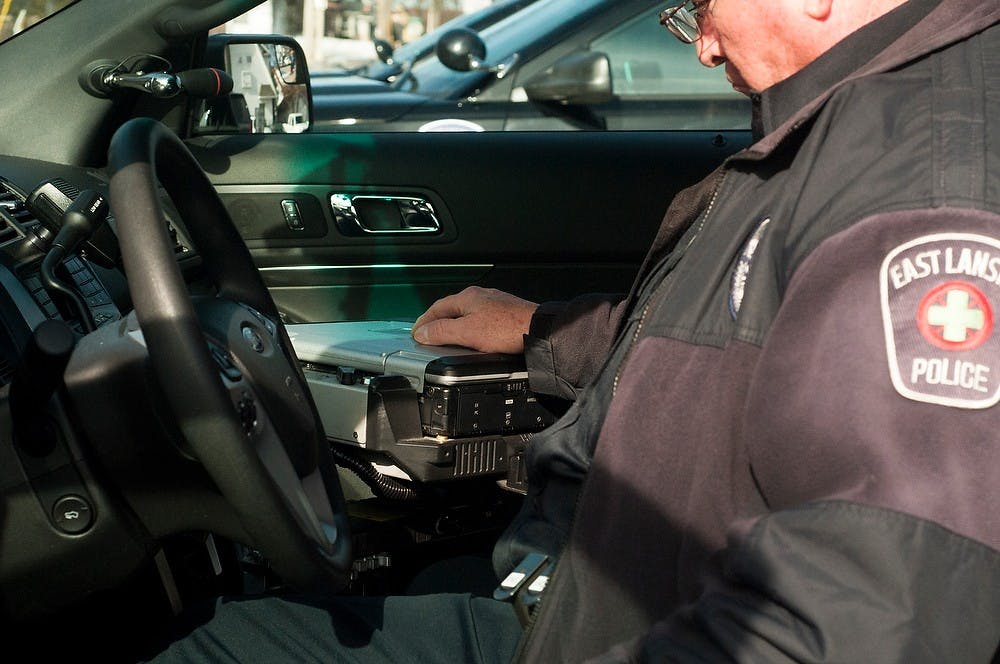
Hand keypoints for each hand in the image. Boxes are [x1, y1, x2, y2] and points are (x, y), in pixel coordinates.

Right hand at [411, 286, 537, 353]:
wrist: (538, 330)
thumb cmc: (507, 327)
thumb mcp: (467, 332)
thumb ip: (442, 331)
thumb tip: (423, 332)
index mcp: (468, 297)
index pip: (437, 307)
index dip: (424, 321)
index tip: (417, 332)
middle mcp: (481, 296)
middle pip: (452, 308)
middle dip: (438, 321)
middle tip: (428, 334)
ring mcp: (495, 304)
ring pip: (467, 313)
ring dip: (454, 324)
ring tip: (447, 336)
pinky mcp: (506, 314)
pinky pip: (481, 319)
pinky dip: (470, 327)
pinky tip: (473, 337)